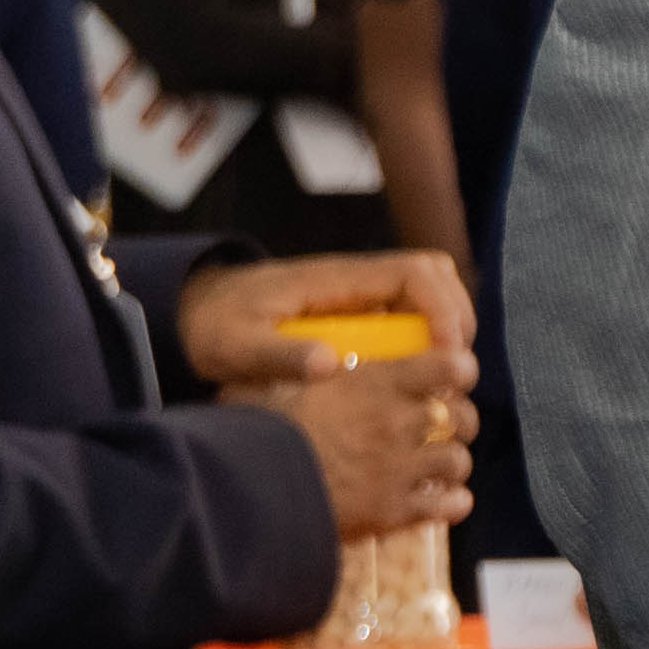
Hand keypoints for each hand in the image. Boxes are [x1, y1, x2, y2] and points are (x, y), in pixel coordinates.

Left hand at [188, 248, 472, 387]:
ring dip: (446, 327)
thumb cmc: (213, 326)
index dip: (442, 307)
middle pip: (435, 275)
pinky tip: (414, 375)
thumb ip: (278, 355)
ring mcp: (359, 293)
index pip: (414, 272)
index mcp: (334, 278)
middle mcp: (355, 279)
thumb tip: (328, 364)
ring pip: (429, 292)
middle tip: (452, 367)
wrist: (191, 312)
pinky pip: (410, 313)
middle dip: (456, 317)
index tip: (444, 351)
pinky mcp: (357, 312)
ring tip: (440, 373)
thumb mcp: (235, 346)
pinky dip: (426, 338)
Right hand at [267, 363, 474, 542]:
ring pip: (457, 461)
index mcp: (375, 384)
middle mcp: (397, 422)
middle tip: (441, 427)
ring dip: (450, 463)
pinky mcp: (394, 510)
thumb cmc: (254, 430)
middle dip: (459, 420)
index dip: (457, 370)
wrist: (249, 490)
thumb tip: (295, 360)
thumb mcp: (268, 383)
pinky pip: (447, 505)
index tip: (450, 376)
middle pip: (461, 416)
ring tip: (434, 467)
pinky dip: (451, 503)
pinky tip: (440, 503)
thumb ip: (292, 369)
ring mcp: (400, 468)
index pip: (449, 365)